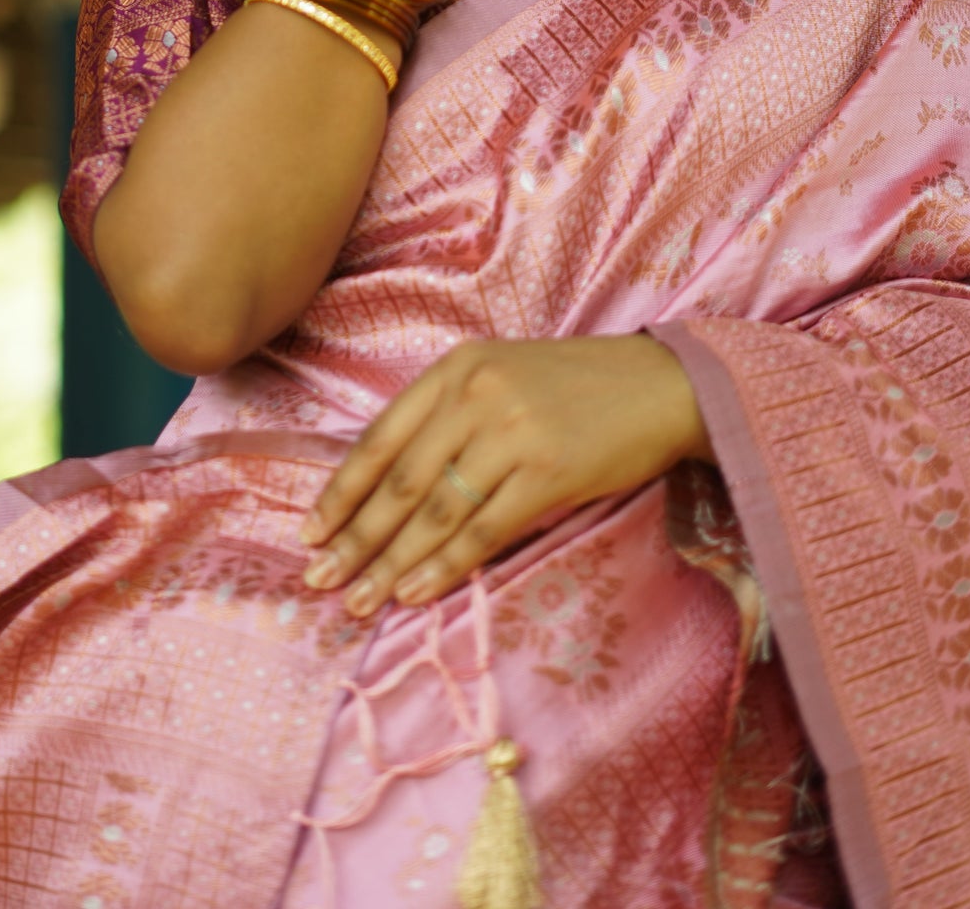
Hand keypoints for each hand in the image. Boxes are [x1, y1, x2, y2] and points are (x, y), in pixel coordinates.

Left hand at [299, 335, 711, 618]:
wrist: (658, 386)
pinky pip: (483, 530)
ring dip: (392, 562)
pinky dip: (445, 566)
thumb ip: (448, 417)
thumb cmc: (574, 388)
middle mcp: (474, 395)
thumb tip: (389, 488)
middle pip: (400, 480)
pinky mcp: (547, 472)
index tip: (311, 532)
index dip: (343, 490)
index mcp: (455, 370)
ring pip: (435, 511)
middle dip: (356, 537)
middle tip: (321, 580)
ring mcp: (510, 432)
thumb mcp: (499, 378)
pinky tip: (417, 592)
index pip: (381, 437)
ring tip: (361, 599)